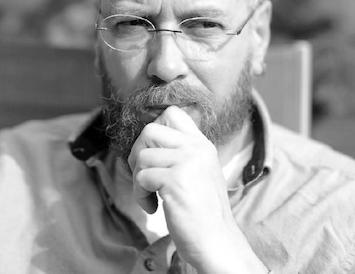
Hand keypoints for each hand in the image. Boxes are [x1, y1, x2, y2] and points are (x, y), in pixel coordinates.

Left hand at [128, 106, 267, 273]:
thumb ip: (180, 152)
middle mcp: (196, 148)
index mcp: (202, 144)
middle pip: (150, 129)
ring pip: (142, 155)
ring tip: (150, 195)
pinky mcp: (176, 181)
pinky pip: (142, 177)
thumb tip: (147, 140)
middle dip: (138, 152)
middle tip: (143, 174)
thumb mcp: (199, 171)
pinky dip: (140, 195)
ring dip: (138, 179)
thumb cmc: (202, 211)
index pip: (173, 113)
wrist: (217, 242)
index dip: (154, 128)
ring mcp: (188, 162)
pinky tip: (153, 207)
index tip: (153, 151)